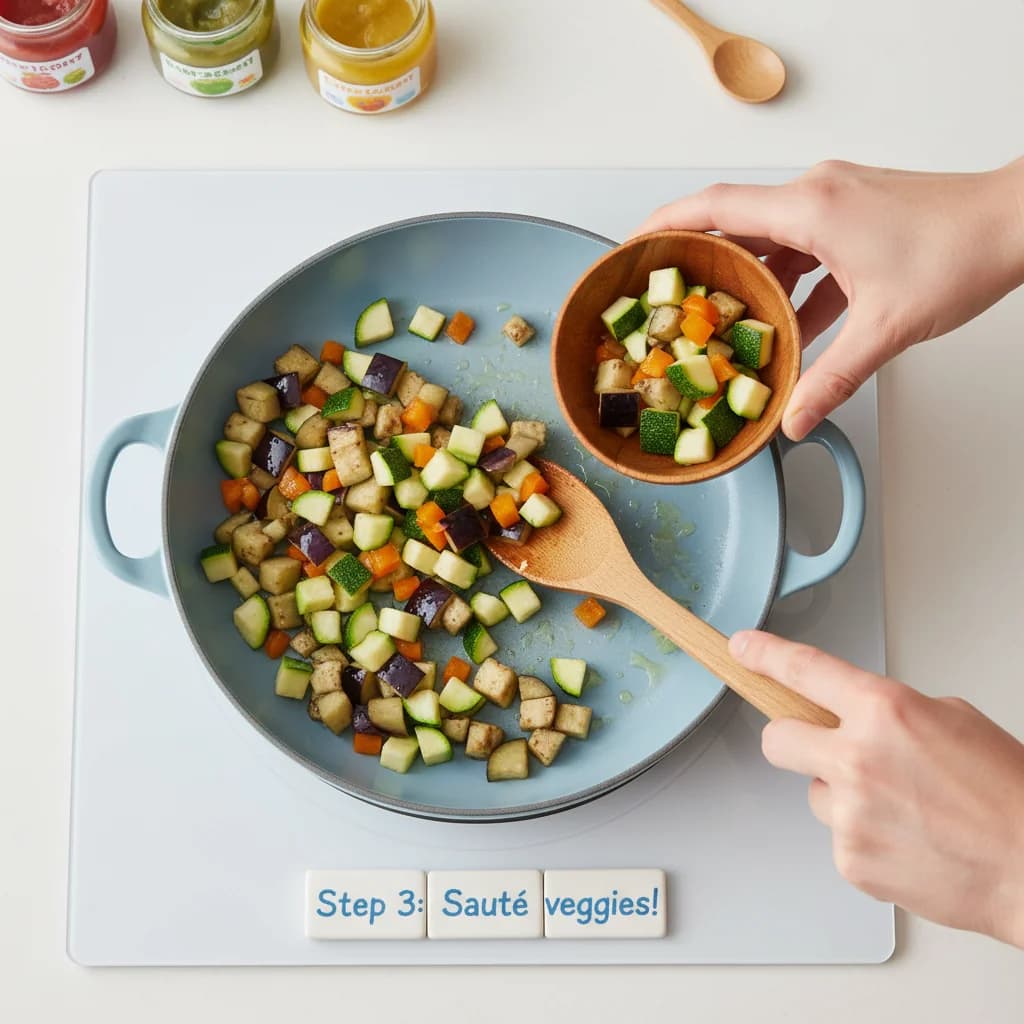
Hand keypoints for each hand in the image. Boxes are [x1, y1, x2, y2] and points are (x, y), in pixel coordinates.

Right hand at [636, 159, 1023, 439]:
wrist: (1019, 221)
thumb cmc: (962, 252)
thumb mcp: (885, 327)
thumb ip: (833, 378)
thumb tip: (795, 419)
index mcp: (812, 208)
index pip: (715, 206)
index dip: (665, 224)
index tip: (633, 245)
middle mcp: (818, 195)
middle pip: (737, 223)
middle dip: (704, 262)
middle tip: (675, 299)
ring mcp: (839, 201)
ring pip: (772, 239)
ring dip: (752, 278)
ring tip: (731, 321)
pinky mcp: (857, 213)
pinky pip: (806, 247)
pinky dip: (792, 282)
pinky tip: (793, 321)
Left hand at [730, 629, 1023, 946]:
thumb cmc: (1006, 794)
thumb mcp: (950, 719)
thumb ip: (889, 712)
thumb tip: (856, 718)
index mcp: (883, 710)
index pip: (803, 670)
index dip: (764, 655)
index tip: (742, 649)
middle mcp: (856, 757)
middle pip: (776, 739)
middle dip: (792, 740)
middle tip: (824, 750)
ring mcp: (848, 812)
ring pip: (814, 793)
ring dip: (842, 796)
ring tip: (901, 809)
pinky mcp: (849, 858)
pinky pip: (838, 836)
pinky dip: (864, 838)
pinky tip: (906, 840)